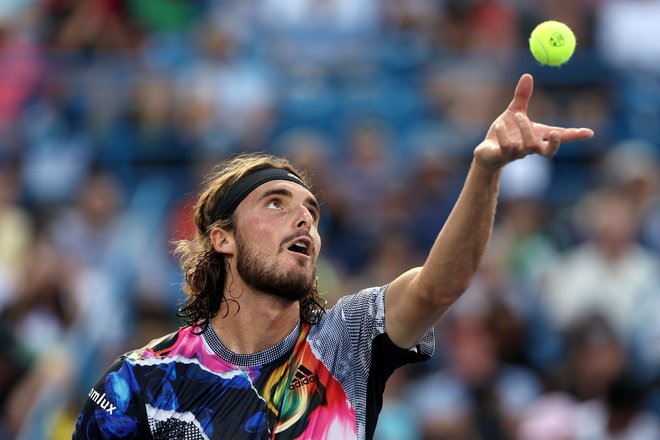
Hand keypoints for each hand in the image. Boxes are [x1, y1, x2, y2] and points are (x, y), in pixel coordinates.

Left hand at [474, 73, 593, 170]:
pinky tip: (499, 125)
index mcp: (538, 136)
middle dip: (554, 144)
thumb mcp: (514, 111)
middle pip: (549, 152)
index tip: (590, 132)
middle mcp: (531, 147)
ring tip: (517, 115)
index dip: (574, 135)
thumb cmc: (505, 133)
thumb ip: (523, 96)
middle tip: (554, 132)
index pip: (560, 136)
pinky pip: (507, 146)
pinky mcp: (502, 155)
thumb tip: (528, 75)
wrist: (487, 152)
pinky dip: (504, 134)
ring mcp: (518, 153)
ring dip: (525, 129)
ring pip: (529, 146)